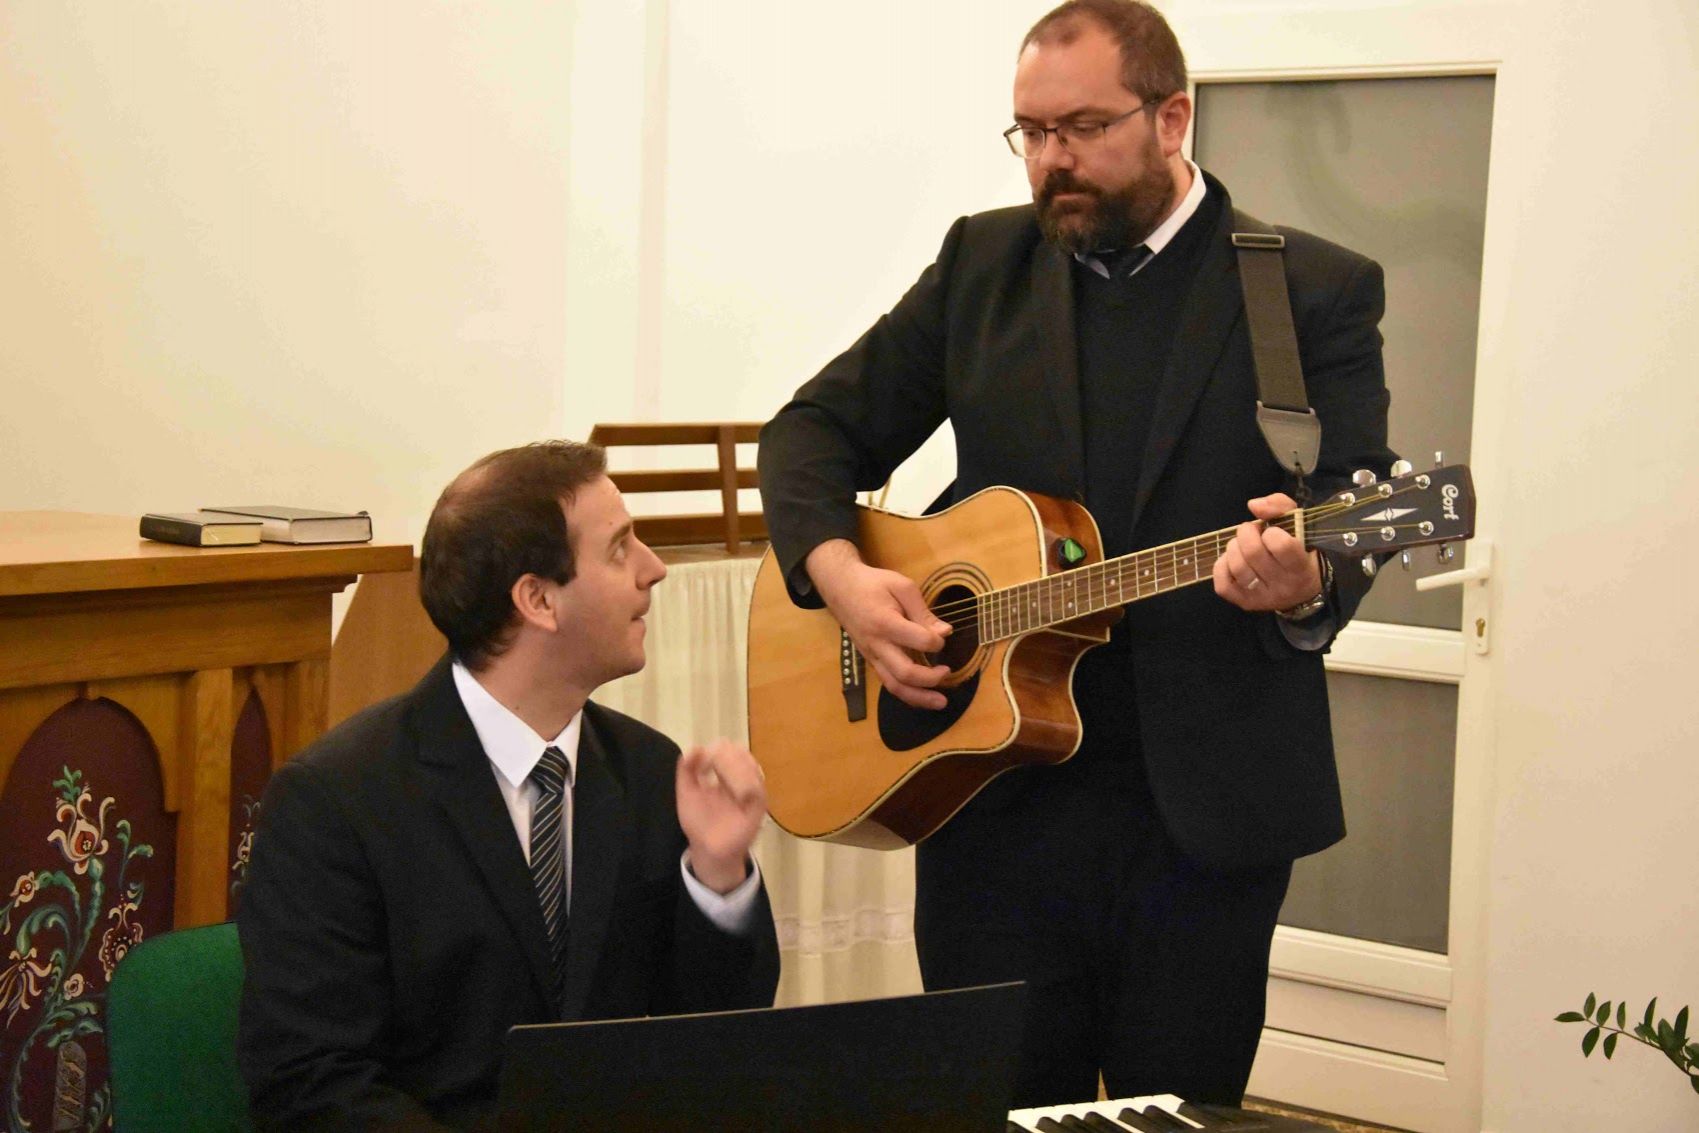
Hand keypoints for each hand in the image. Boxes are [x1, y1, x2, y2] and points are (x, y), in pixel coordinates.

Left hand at [676, 740, 765, 893]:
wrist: (706, 849)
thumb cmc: (698, 822)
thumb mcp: (687, 794)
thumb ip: (687, 771)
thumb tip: (694, 748)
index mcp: (724, 776)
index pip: (729, 752)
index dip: (719, 749)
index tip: (704, 757)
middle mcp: (740, 782)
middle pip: (743, 756)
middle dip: (729, 755)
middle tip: (715, 760)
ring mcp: (750, 794)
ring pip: (753, 769)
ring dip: (738, 765)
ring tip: (722, 771)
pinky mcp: (757, 808)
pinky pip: (758, 790)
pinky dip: (748, 784)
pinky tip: (733, 787)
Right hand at [806, 540, 951, 709]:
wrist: (840, 588)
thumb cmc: (873, 584)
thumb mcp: (901, 586)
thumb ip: (923, 612)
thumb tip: (945, 632)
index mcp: (885, 622)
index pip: (918, 640)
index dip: (936, 641)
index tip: (943, 635)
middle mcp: (877, 645)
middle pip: (904, 673)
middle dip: (930, 679)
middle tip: (948, 672)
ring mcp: (871, 656)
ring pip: (894, 685)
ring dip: (919, 698)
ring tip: (940, 702)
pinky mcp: (870, 661)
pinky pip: (888, 682)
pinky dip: (907, 693)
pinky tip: (923, 696)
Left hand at [1212, 493, 1322, 612]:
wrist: (1302, 590)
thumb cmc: (1299, 551)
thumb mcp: (1298, 523)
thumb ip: (1279, 506)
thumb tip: (1253, 505)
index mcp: (1300, 567)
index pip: (1281, 545)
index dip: (1271, 532)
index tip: (1272, 531)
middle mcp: (1283, 586)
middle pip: (1253, 552)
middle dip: (1246, 533)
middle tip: (1251, 532)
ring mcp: (1262, 598)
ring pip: (1236, 566)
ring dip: (1234, 548)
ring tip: (1242, 545)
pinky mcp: (1245, 603)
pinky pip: (1222, 584)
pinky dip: (1222, 566)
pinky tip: (1233, 561)